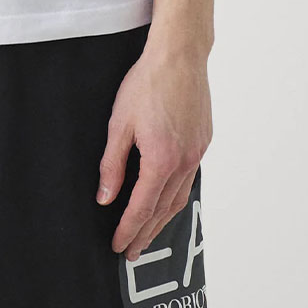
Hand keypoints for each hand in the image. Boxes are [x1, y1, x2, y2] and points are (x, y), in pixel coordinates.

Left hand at [96, 39, 212, 261]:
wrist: (179, 56)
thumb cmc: (146, 84)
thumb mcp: (119, 123)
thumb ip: (112, 164)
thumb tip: (105, 197)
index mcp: (161, 160)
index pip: (142, 207)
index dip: (128, 229)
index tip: (118, 245)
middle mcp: (184, 162)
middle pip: (163, 210)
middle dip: (146, 233)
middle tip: (132, 251)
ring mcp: (197, 153)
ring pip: (179, 197)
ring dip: (162, 220)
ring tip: (148, 233)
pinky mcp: (203, 142)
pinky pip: (189, 179)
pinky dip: (175, 196)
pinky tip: (166, 199)